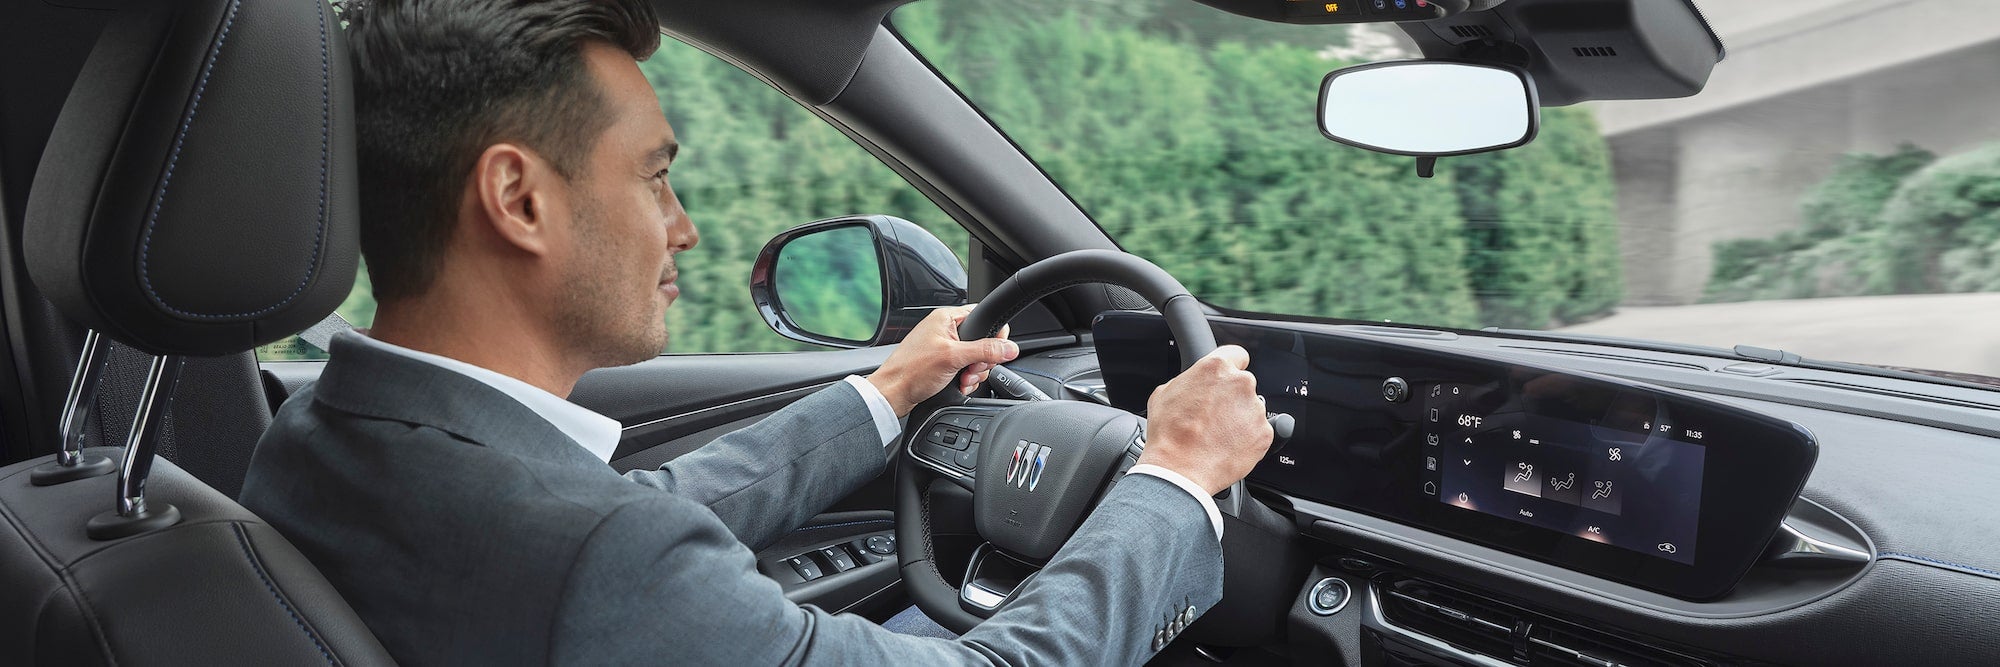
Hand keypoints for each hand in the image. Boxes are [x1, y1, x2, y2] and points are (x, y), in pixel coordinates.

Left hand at [866, 305, 1017, 415]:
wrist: (893, 394)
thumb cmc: (911, 370)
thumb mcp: (954, 357)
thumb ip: (985, 350)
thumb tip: (1010, 347)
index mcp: (947, 318)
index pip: (983, 317)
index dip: (993, 335)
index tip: (993, 352)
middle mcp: (946, 330)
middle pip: (983, 341)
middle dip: (981, 361)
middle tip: (970, 370)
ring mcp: (944, 347)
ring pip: (976, 358)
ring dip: (974, 374)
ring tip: (962, 380)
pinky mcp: (943, 363)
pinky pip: (966, 369)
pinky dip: (966, 379)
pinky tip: (958, 385)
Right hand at [1134, 345, 1273, 494]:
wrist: (1179, 470)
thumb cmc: (1169, 433)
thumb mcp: (1164, 393)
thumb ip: (1188, 380)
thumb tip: (1194, 382)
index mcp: (1216, 367)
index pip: (1236, 354)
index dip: (1230, 366)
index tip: (1227, 377)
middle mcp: (1241, 383)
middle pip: (1243, 384)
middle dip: (1231, 397)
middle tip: (1213, 415)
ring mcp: (1255, 409)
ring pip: (1251, 408)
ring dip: (1239, 418)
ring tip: (1218, 435)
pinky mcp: (1265, 433)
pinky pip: (1259, 431)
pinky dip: (1247, 438)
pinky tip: (1227, 446)